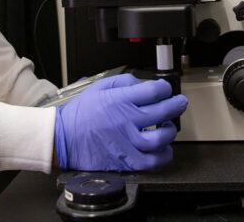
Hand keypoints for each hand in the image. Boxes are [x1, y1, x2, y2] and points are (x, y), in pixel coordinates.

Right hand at [54, 73, 188, 171]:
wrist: (64, 138)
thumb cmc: (81, 114)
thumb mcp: (99, 87)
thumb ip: (125, 82)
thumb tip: (144, 84)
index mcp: (119, 100)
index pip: (154, 91)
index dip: (166, 88)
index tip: (165, 90)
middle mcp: (125, 121)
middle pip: (163, 112)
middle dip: (177, 105)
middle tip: (179, 103)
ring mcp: (127, 142)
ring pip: (161, 138)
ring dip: (170, 131)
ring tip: (168, 127)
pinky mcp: (126, 161)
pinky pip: (152, 162)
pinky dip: (163, 155)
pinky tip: (163, 148)